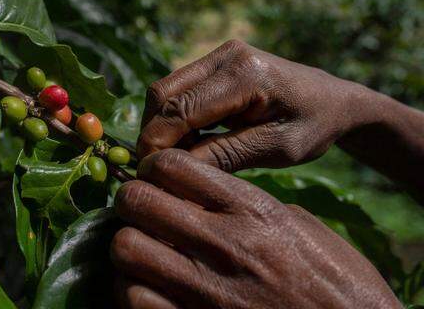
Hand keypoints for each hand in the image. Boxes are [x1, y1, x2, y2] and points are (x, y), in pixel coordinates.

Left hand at [111, 149, 401, 308]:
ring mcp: (206, 290)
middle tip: (139, 211)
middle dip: (131, 201)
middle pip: (138, 200)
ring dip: (128, 247)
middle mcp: (224, 245)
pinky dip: (132, 292)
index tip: (155, 178)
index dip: (154, 167)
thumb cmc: (335, 281)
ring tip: (142, 252)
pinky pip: (134, 299)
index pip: (173, 166)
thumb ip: (249, 206)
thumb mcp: (300, 227)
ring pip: (126, 248)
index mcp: (252, 211)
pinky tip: (148, 289)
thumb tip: (208, 195)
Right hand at [137, 40, 365, 171]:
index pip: (180, 109)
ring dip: (161, 125)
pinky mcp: (215, 62)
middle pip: (161, 93)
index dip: (157, 143)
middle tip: (156, 169)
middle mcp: (225, 55)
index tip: (150, 175)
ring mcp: (218, 54)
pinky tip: (188, 142)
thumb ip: (224, 155)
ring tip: (174, 158)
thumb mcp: (275, 149)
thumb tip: (171, 169)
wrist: (335, 100)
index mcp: (245, 74)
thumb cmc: (314, 126)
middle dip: (152, 133)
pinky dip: (173, 118)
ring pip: (164, 90)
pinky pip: (179, 89)